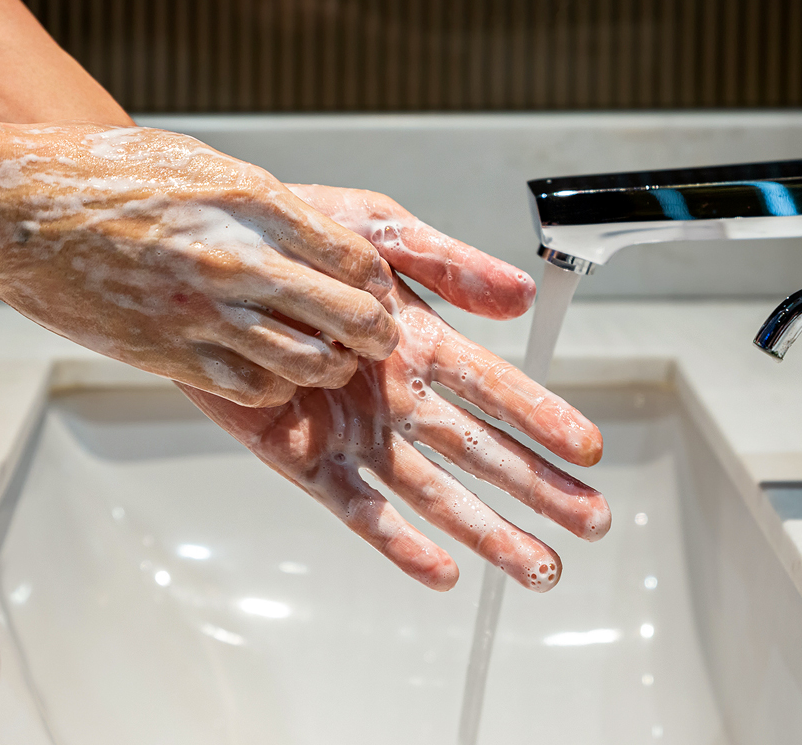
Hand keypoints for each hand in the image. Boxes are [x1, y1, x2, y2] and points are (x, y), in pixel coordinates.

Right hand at [0, 119, 399, 405]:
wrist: (14, 207)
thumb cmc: (105, 176)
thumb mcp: (202, 166)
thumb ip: (264, 207)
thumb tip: (316, 240)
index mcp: (252, 204)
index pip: (356, 259)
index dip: (378, 285)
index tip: (377, 293)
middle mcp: (237, 259)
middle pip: (349, 317)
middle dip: (374, 336)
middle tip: (373, 340)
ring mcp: (204, 312)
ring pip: (310, 364)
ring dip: (329, 367)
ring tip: (326, 360)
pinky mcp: (171, 353)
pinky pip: (255, 387)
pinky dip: (276, 386)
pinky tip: (270, 372)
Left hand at [180, 186, 606, 591]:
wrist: (211, 259)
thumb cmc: (297, 237)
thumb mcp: (381, 231)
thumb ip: (449, 264)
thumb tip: (520, 295)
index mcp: (421, 342)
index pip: (497, 387)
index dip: (544, 418)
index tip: (589, 450)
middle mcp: (398, 396)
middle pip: (481, 451)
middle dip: (538, 489)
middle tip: (590, 520)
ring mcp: (356, 432)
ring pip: (435, 492)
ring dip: (488, 529)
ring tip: (537, 566)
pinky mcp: (306, 457)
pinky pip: (359, 507)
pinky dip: (399, 542)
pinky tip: (440, 570)